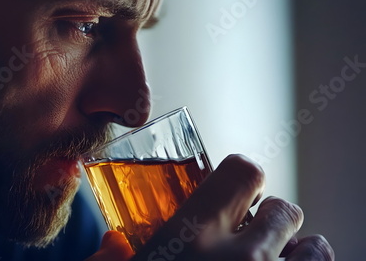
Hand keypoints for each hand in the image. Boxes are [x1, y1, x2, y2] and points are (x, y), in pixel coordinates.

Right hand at [87, 154, 333, 260]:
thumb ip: (106, 260)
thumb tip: (114, 244)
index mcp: (193, 236)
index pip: (243, 171)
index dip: (241, 175)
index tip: (235, 192)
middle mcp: (243, 258)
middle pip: (284, 209)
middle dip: (269, 219)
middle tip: (247, 237)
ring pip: (315, 249)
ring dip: (297, 253)